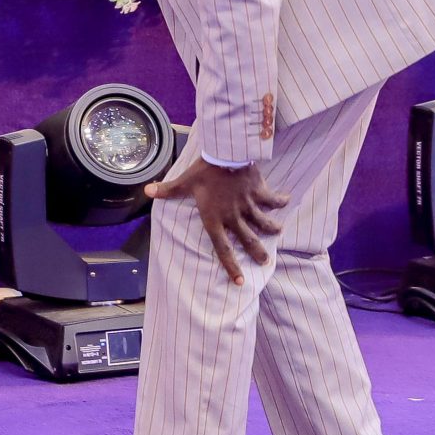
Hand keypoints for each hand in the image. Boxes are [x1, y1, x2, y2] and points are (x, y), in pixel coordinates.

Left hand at [147, 136, 289, 285]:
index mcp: (215, 218)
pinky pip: (273, 200)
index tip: (240, 281)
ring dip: (272, 228)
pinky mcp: (259, 192)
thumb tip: (147, 190)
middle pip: (248, 241)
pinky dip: (281, 201)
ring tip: (279, 232)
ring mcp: (249, 205)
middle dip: (258, 253)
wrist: (226, 153)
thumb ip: (168, 190)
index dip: (231, 267)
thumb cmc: (204, 170)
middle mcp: (234, 216)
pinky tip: (287, 200)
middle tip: (265, 262)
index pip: (222, 249)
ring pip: (264, 223)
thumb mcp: (185, 182)